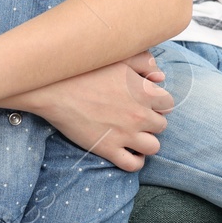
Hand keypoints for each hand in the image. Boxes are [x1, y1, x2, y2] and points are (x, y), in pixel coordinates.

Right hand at [25, 52, 171, 171]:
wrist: (52, 88)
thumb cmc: (83, 69)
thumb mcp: (117, 58)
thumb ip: (143, 63)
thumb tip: (160, 76)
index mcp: (144, 92)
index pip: (168, 103)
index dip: (158, 103)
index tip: (145, 102)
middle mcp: (139, 115)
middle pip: (161, 126)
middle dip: (152, 122)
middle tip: (136, 117)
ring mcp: (125, 134)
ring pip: (153, 147)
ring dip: (146, 142)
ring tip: (134, 136)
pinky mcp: (108, 149)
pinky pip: (133, 164)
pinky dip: (135, 161)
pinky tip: (128, 152)